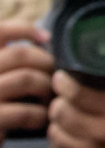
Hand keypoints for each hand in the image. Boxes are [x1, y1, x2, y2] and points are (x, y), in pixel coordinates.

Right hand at [0, 22, 54, 138]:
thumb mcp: (0, 78)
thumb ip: (10, 61)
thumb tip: (43, 40)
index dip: (23, 28)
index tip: (45, 38)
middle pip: (19, 54)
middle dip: (46, 62)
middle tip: (56, 75)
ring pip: (26, 78)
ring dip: (46, 87)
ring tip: (50, 97)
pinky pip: (24, 112)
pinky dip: (39, 114)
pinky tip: (41, 118)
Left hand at [46, 59, 104, 147]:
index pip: (77, 94)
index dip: (63, 83)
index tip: (60, 77)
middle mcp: (100, 134)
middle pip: (61, 113)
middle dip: (57, 103)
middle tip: (60, 99)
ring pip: (55, 134)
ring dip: (55, 124)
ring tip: (61, 119)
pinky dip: (58, 144)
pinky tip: (66, 138)